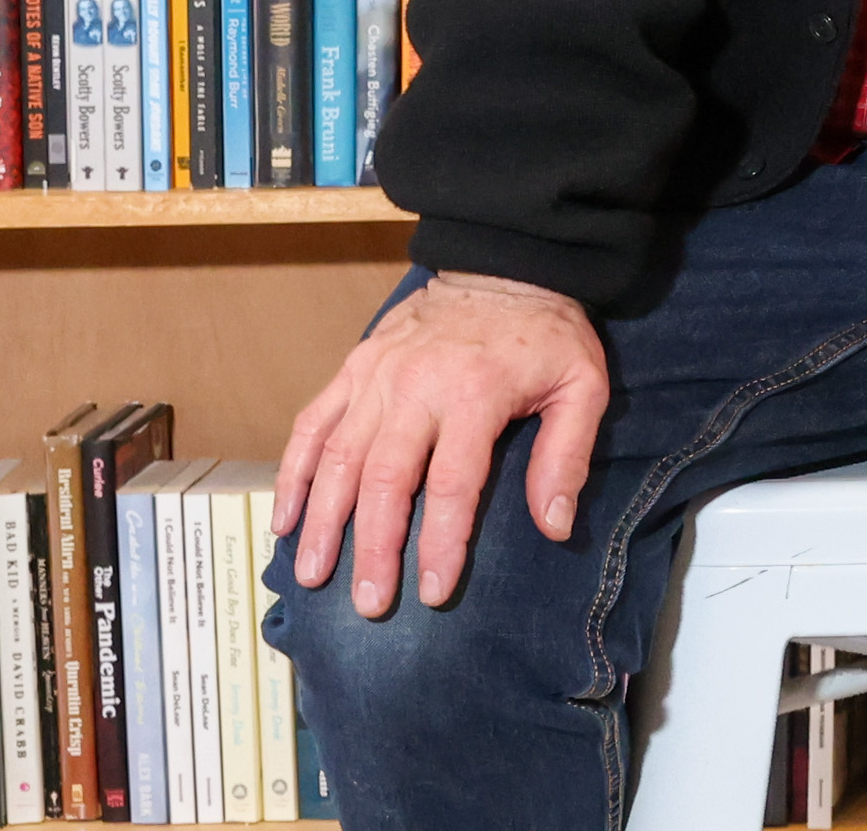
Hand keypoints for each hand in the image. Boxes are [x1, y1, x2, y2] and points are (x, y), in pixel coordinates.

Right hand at [272, 271, 609, 618]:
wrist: (503, 262)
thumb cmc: (545, 333)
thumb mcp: (581, 384)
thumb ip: (567, 454)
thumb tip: (553, 527)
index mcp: (475, 393)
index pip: (452, 484)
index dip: (441, 544)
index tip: (435, 594)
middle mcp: (417, 385)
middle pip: (385, 478)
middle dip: (373, 546)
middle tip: (368, 603)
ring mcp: (378, 374)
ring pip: (338, 456)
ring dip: (323, 520)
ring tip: (312, 576)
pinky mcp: (355, 365)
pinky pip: (313, 421)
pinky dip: (293, 470)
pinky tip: (284, 517)